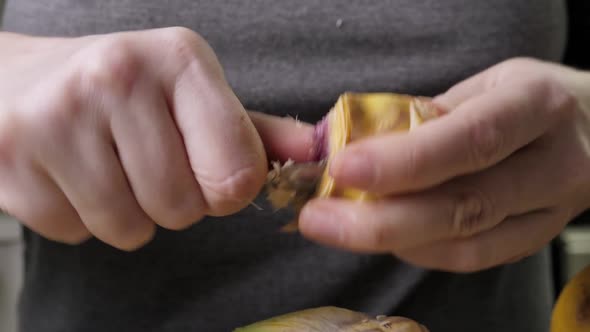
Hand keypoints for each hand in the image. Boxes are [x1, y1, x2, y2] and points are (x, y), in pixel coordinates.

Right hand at [0, 28, 313, 249]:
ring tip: (106, 166)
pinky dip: (79, 217)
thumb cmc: (121, 89)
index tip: (206, 170)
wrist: (19, 77)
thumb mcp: (191, 93)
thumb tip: (319, 151)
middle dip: (172, 202)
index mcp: (180, 60)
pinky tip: (70, 173)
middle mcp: (119, 77)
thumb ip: (255, 131)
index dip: (226, 189)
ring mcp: (59, 116)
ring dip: (127, 214)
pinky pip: (76, 233)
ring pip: (130, 229)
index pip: (237, 173)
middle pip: (184, 208)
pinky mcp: (13, 157)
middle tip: (144, 163)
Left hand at [299, 58, 589, 271]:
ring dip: (393, 240)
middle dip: (382, 219)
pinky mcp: (539, 238)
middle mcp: (553, 162)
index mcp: (536, 105)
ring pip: (469, 242)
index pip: (469, 139)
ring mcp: (552, 209)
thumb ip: (426, 116)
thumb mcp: (485, 86)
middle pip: (467, 205)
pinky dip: (423, 252)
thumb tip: (350, 141)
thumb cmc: (527, 100)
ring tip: (338, 228)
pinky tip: (386, 237)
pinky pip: (476, 258)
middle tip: (320, 218)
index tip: (344, 167)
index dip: (404, 161)